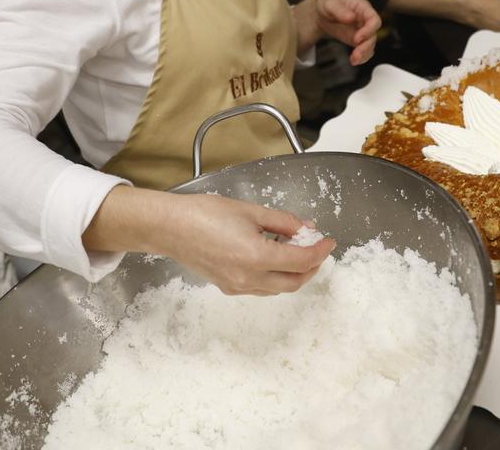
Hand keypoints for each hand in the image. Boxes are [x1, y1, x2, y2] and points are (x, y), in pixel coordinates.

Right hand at [162, 194, 335, 295]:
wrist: (170, 227)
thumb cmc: (205, 213)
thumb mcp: (251, 211)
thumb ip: (283, 222)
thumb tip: (306, 230)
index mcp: (257, 257)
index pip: (302, 261)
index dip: (319, 251)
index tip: (328, 241)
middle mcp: (249, 279)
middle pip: (294, 282)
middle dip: (311, 267)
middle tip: (317, 249)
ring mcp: (237, 287)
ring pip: (278, 288)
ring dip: (294, 273)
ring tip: (296, 250)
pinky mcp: (228, 287)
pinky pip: (261, 288)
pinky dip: (275, 276)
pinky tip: (274, 257)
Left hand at [294, 0, 380, 64]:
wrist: (321, 13)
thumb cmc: (327, 4)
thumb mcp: (329, 4)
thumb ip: (340, 10)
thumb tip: (351, 18)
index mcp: (363, 7)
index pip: (374, 19)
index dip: (369, 30)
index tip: (357, 39)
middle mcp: (365, 20)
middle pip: (373, 34)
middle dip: (366, 46)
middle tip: (356, 54)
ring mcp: (363, 31)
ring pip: (370, 44)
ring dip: (364, 54)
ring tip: (354, 60)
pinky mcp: (358, 40)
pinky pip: (364, 50)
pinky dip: (361, 57)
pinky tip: (354, 61)